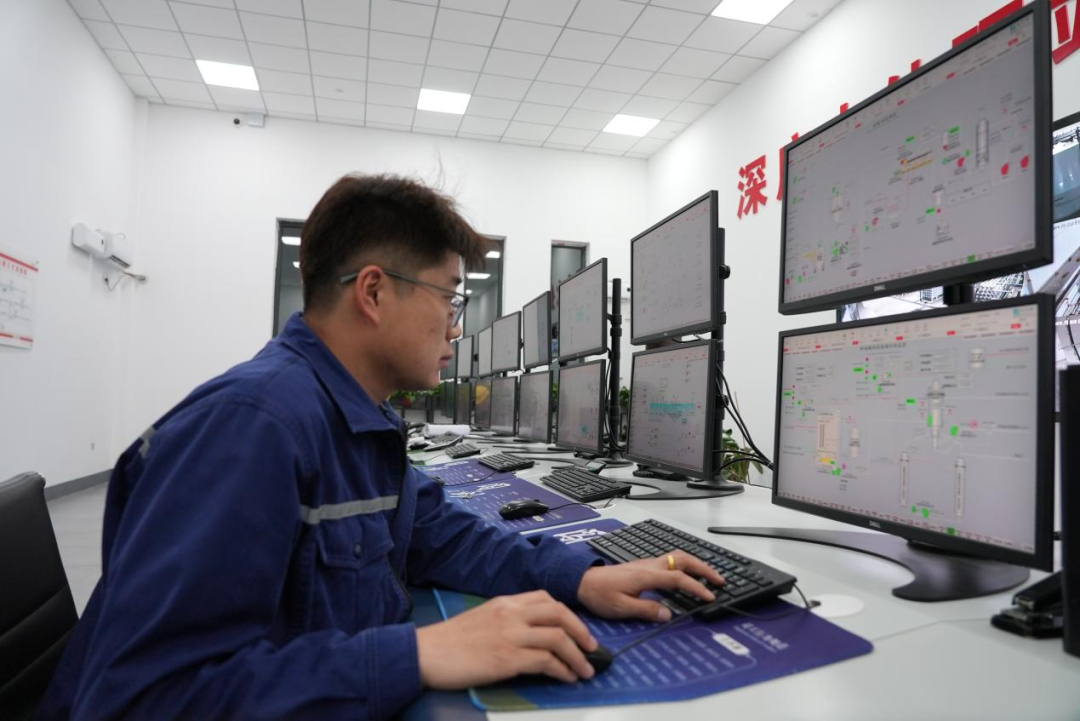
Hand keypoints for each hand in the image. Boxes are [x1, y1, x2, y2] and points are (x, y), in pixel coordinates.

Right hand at [416, 590, 598, 688]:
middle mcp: (511, 614)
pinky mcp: (508, 659)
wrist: (426, 653)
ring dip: (577, 656)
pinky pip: (546, 661)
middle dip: (582, 631)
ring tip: (585, 670)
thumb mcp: (482, 618)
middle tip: (592, 648)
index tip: (576, 629)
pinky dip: (562, 670)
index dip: (566, 614)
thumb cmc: (449, 641)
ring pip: (558, 637)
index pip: (545, 599)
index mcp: (505, 602)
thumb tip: (530, 634)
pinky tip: (566, 678)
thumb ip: (506, 620)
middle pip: (559, 613)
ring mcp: (511, 635)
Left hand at [576, 550, 725, 621]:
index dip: (696, 587)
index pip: (678, 578)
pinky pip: (670, 561)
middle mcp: (649, 566)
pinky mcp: (644, 566)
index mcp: (646, 575)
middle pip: (682, 560)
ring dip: (696, 564)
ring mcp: (647, 564)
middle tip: (720, 579)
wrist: (583, 581)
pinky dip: (685, 566)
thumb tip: (668, 613)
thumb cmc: (600, 594)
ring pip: (677, 557)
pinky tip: (687, 576)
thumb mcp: (621, 607)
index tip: (710, 596)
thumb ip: (646, 609)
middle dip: (704, 568)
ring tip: (709, 577)